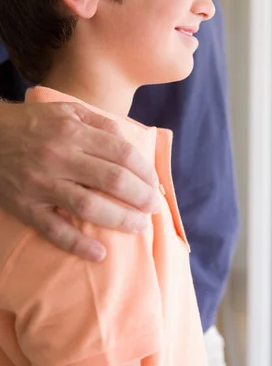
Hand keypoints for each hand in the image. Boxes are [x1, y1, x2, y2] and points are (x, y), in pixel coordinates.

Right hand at [0, 101, 160, 260]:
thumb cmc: (32, 124)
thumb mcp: (67, 111)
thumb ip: (100, 123)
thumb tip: (130, 143)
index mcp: (73, 131)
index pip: (121, 153)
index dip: (145, 171)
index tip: (154, 183)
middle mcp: (59, 156)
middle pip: (112, 180)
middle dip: (141, 196)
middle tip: (153, 207)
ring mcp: (40, 184)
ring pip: (88, 206)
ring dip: (120, 219)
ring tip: (140, 226)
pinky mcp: (24, 206)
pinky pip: (53, 229)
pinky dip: (78, 244)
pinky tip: (100, 254)